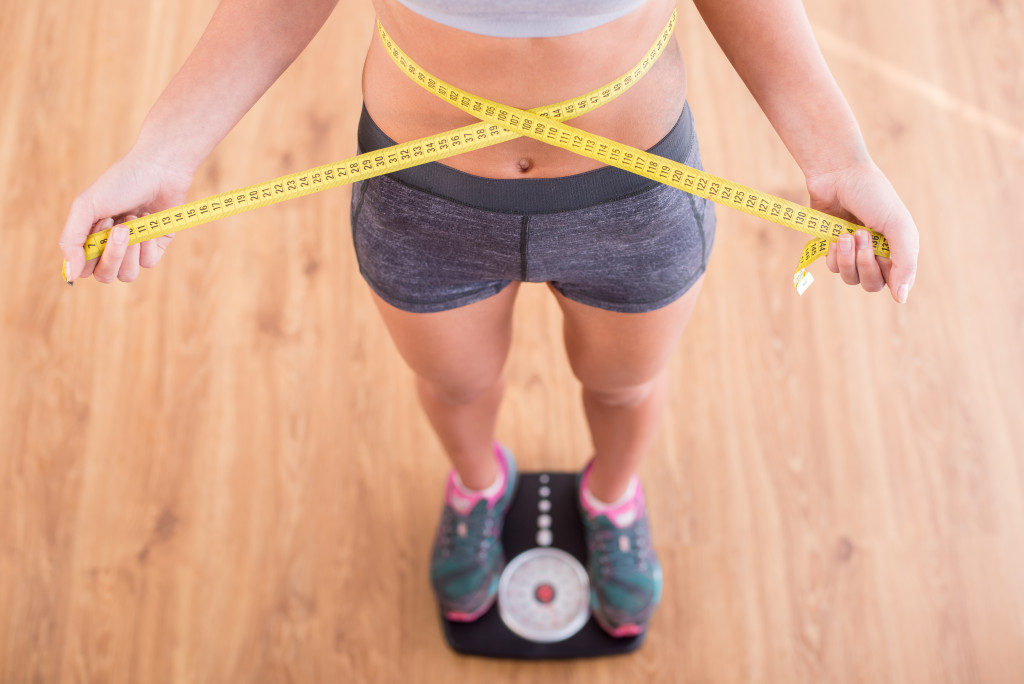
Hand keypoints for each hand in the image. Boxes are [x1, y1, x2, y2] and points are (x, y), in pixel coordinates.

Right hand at [59, 150, 193, 283]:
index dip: (91, 255)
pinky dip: (148, 243)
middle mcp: (111, 247)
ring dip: (131, 249)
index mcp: (90, 237)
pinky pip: (149, 263)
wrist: (158, 170)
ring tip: (135, 219)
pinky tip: (149, 220)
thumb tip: (71, 276)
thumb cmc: (120, 184)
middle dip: (113, 254)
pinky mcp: (156, 247)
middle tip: (120, 227)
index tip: (101, 223)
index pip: (84, 268)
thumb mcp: (86, 207)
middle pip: (105, 276)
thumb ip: (71, 242)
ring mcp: (134, 249)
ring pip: (127, 275)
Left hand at [806, 159, 918, 302]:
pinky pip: (834, 268)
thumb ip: (905, 262)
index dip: (887, 274)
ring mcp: (854, 252)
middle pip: (871, 284)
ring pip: (851, 278)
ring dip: (847, 259)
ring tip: (846, 234)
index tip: (881, 253)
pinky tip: (835, 236)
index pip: (895, 281)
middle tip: (860, 235)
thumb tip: (901, 299)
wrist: (838, 175)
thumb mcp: (898, 226)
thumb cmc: (873, 196)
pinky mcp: (834, 247)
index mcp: (898, 248)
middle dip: (864, 263)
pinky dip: (834, 255)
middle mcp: (877, 253)